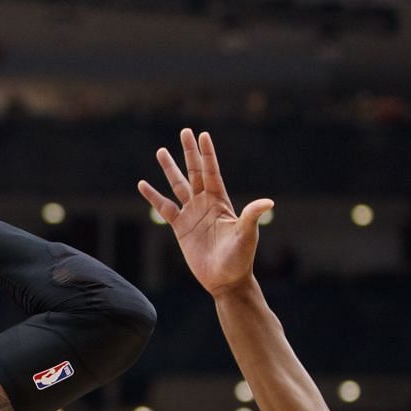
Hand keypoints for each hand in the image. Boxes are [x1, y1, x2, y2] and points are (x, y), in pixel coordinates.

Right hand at [138, 128, 274, 299]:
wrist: (225, 280)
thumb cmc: (240, 258)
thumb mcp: (247, 235)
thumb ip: (252, 216)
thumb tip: (268, 202)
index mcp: (221, 202)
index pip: (212, 172)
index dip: (207, 154)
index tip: (203, 135)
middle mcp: (205, 204)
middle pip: (195, 172)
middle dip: (189, 153)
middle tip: (185, 131)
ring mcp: (192, 214)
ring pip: (178, 186)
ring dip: (170, 169)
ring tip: (161, 151)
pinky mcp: (180, 228)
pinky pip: (164, 208)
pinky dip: (153, 197)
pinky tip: (143, 184)